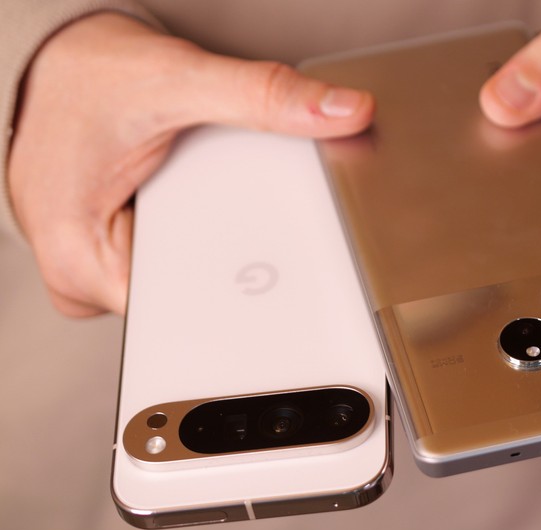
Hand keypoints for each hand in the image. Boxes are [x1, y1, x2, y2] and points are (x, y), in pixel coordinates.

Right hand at [9, 12, 372, 316]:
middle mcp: (85, 276)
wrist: (55, 61)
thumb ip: (263, 97)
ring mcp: (103, 266)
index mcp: (81, 260)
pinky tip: (201, 201)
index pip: (188, 312)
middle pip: (193, 300)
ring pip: (189, 283)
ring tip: (208, 194)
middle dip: (236, 261)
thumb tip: (342, 114)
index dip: (248, 293)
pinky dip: (202, 232)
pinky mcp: (120, 252)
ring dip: (216, 245)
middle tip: (242, 209)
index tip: (289, 271)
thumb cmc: (88, 76)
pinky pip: (179, 260)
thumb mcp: (179, 79)